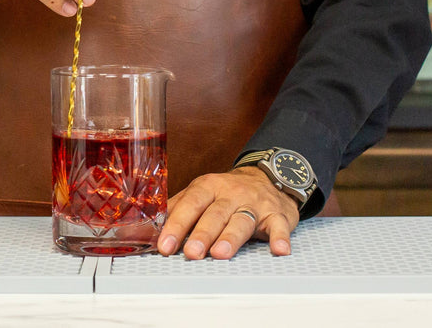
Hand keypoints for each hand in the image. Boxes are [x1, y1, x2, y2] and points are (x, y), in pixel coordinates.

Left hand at [157, 167, 300, 259]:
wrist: (269, 177)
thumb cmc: (228, 192)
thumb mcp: (202, 191)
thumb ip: (179, 207)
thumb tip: (151, 228)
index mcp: (208, 186)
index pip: (190, 204)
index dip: (177, 224)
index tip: (165, 244)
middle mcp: (231, 193)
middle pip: (215, 214)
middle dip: (202, 234)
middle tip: (190, 253)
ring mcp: (254, 204)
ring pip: (241, 221)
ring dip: (231, 238)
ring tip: (220, 254)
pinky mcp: (276, 215)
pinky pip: (279, 226)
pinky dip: (280, 238)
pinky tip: (279, 250)